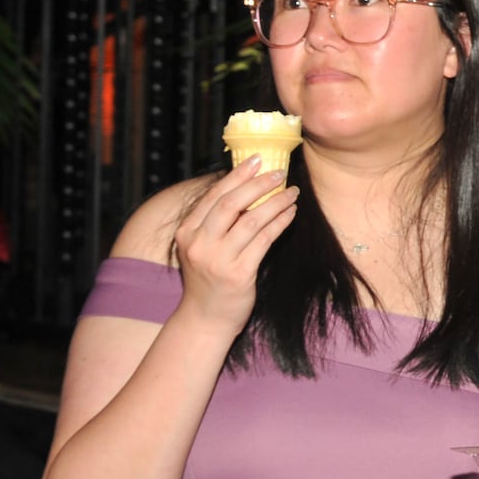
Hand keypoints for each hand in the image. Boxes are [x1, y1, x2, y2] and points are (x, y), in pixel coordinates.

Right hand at [171, 154, 297, 333]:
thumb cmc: (208, 279)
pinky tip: (290, 213)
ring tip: (292, 192)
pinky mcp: (238, 274)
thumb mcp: (202, 247)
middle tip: (279, 173)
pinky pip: (264, 240)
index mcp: (187, 232)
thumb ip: (215, 222)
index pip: (214, 196)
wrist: (205, 319)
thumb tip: (246, 188)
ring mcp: (218, 259)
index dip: (237, 175)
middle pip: (231, 203)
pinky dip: (279, 223)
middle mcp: (199, 243)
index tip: (257, 160)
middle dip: (258, 184)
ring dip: (276, 202)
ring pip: (251, 220)